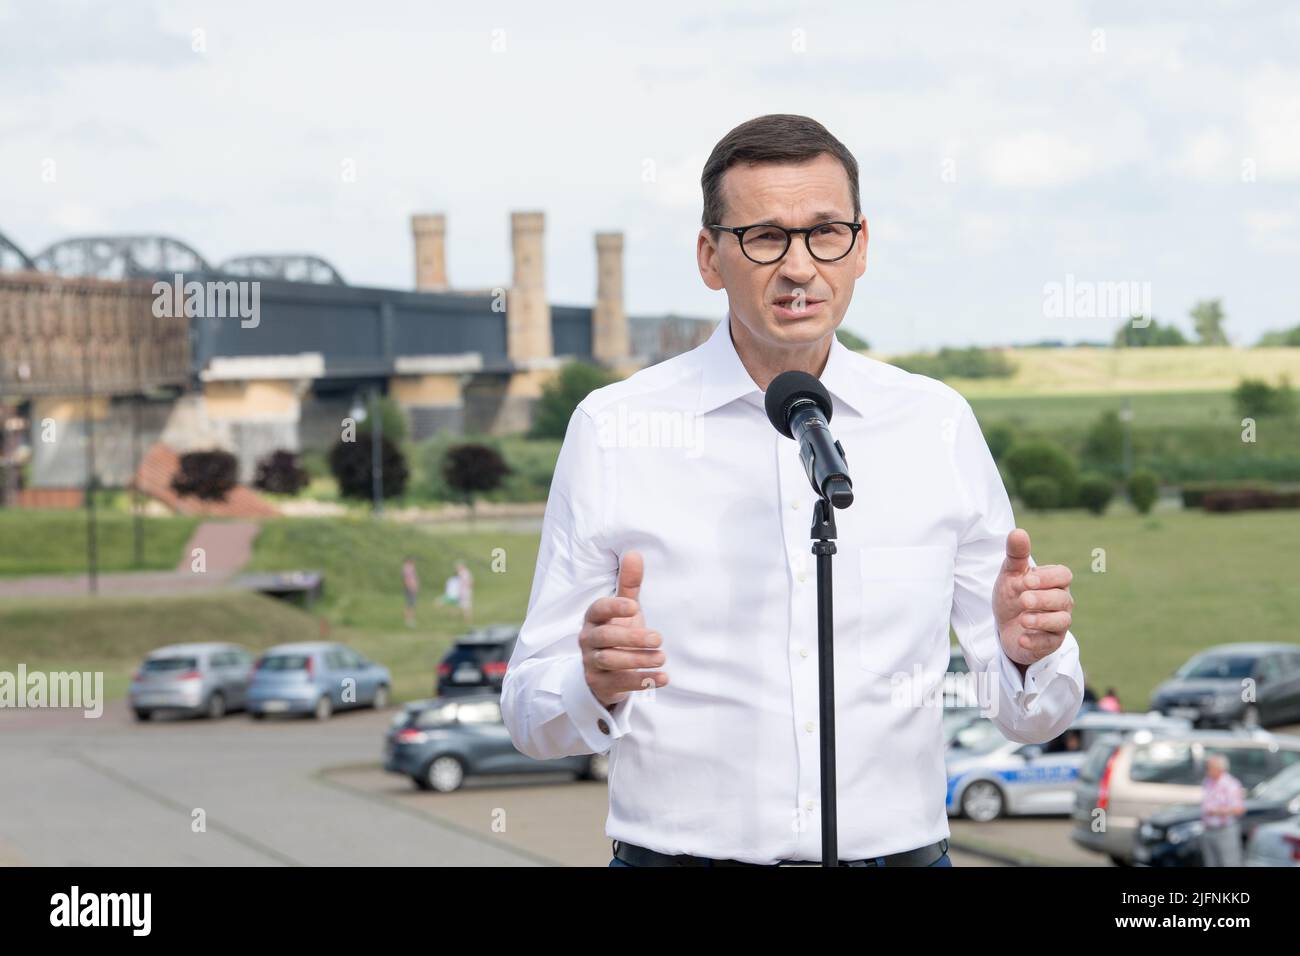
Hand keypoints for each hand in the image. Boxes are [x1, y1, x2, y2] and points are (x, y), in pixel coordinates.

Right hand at [579, 549, 667, 707]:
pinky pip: (619, 683)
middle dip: (632, 637)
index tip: (635, 606)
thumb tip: (635, 553)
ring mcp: (592, 663)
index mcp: (594, 618)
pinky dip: (641, 681)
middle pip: (605, 637)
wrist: (604, 672)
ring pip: (610, 661)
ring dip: (637, 659)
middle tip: (659, 638)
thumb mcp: (624, 610)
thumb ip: (629, 585)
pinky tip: (663, 677)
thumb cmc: (617, 632)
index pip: (598, 609)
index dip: (614, 607)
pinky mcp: (600, 684)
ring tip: (662, 657)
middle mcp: (588, 639)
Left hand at [993, 529, 1072, 669]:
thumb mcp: (1010, 574)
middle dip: (1043, 599)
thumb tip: (1018, 532)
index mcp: (1054, 582)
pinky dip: (1035, 641)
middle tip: (1023, 600)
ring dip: (1042, 620)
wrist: (1005, 626)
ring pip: (1062, 621)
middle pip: (1063, 599)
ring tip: (1023, 619)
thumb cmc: (1012, 595)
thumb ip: (1016, 555)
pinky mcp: (1051, 643)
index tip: (1026, 581)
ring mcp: (1058, 623)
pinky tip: (1021, 639)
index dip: (1048, 578)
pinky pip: (1049, 643)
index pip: (1063, 575)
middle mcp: (1061, 602)